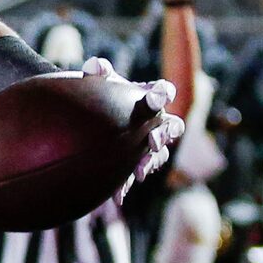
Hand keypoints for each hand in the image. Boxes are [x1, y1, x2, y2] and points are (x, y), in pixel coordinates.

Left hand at [82, 58, 185, 194]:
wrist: (91, 118)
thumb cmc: (100, 94)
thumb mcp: (98, 82)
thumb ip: (98, 72)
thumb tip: (94, 66)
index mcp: (150, 98)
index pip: (164, 92)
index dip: (162, 94)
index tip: (155, 98)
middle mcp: (156, 121)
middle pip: (171, 127)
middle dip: (164, 134)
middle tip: (152, 141)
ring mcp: (149, 144)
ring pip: (159, 155)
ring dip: (150, 162)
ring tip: (139, 173)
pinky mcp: (136, 163)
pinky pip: (135, 174)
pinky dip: (127, 184)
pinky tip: (117, 196)